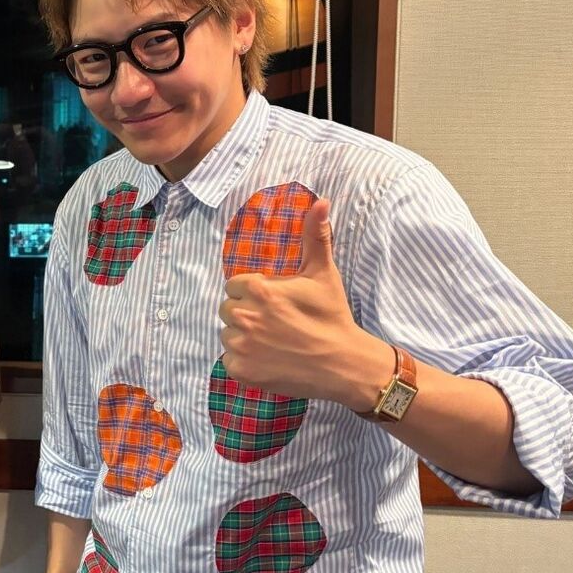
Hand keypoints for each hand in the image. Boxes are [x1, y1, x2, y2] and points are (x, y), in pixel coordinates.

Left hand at [219, 198, 385, 405]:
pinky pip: (230, 360)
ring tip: (273, 341)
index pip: (234, 285)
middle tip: (275, 323)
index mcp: (259, 290)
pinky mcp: (241, 371)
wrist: (344, 365)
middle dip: (246, 313)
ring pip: (228, 334)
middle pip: (228, 309)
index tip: (273, 302)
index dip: (252, 292)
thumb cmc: (332, 316)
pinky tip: (269, 359)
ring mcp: (241, 346)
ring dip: (244, 337)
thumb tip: (321, 201)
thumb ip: (314, 236)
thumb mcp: (323, 274)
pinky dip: (245, 361)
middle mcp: (245, 317)